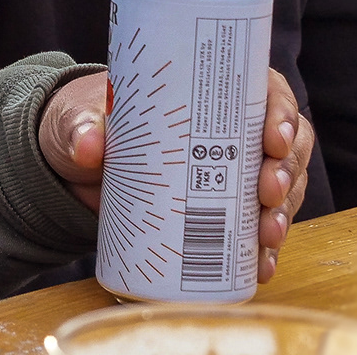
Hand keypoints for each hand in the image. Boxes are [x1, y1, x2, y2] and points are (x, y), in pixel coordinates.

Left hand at [39, 68, 314, 281]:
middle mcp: (230, 129)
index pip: (264, 91)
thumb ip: (81, 125)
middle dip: (286, 171)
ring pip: (279, 187)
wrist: (70, 163)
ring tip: (267, 235)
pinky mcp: (219, 208)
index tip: (274, 139)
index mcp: (205, 89)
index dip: (281, 113)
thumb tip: (89, 147)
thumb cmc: (83, 120)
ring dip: (283, 212)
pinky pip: (255, 227)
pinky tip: (262, 266)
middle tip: (268, 192)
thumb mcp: (78, 115)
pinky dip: (263, 248)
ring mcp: (230, 171)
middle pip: (284, 145)